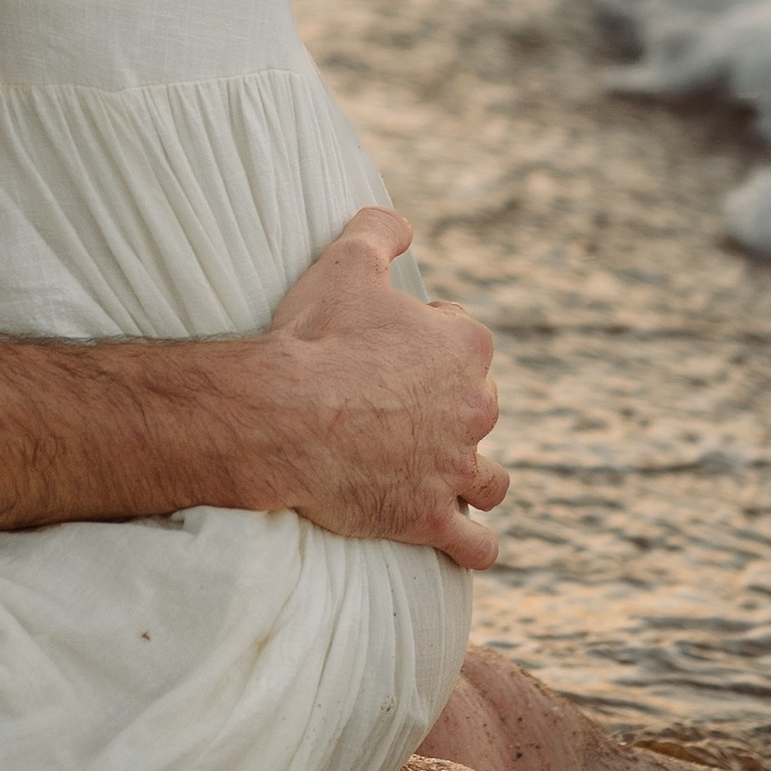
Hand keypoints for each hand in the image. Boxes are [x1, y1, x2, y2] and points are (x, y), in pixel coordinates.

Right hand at [249, 206, 504, 567]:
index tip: (388, 349)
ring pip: (490, 481)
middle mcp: (474, 409)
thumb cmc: (314, 339)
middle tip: (397, 409)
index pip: (464, 339)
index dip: (426, 340)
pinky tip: (459, 541)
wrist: (280, 417)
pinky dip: (472, 545)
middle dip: (449, 408)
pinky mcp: (430, 518)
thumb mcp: (345, 261)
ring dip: (472, 478)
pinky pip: (474, 545)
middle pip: (478, 407)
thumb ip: (380, 230)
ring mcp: (455, 469)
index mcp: (464, 346)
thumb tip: (400, 225)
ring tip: (441, 476)